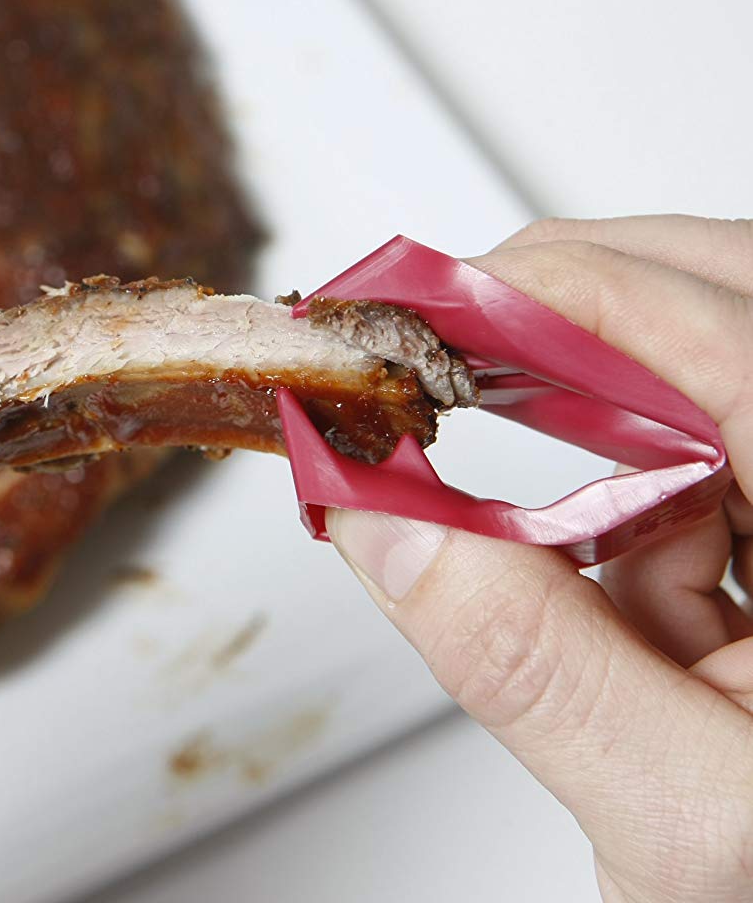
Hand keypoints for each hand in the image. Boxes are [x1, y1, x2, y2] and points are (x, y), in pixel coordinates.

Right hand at [327, 216, 752, 901]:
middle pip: (730, 303)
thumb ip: (532, 667)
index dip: (571, 292)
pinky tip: (595, 553)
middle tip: (440, 327)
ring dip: (584, 392)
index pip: (737, 344)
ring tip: (483, 418)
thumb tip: (391, 523)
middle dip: (570, 297)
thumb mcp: (682, 817)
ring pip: (708, 367)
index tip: (435, 299)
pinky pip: (701, 461)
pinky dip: (614, 486)